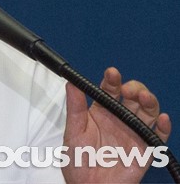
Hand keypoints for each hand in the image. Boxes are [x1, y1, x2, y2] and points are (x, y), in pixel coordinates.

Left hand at [62, 67, 170, 182]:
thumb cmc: (78, 161)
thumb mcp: (73, 131)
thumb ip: (75, 107)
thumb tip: (71, 83)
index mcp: (101, 112)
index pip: (110, 90)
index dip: (112, 80)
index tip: (112, 73)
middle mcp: (119, 119)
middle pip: (133, 98)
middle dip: (134, 88)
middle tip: (128, 89)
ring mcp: (133, 133)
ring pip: (148, 112)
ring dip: (149, 102)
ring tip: (143, 98)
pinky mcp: (144, 150)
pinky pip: (158, 136)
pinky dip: (163, 127)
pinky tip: (162, 119)